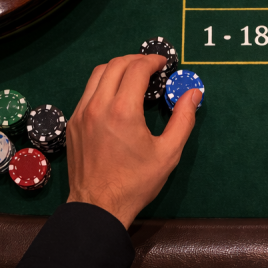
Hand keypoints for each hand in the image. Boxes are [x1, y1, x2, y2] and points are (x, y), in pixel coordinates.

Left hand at [66, 54, 200, 227]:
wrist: (98, 207)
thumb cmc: (136, 182)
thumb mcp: (168, 153)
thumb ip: (183, 119)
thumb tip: (194, 92)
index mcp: (123, 110)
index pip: (136, 68)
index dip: (152, 60)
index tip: (163, 64)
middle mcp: (98, 106)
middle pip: (115, 64)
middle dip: (136, 60)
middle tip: (151, 67)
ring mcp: (81, 113)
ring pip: (97, 74)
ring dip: (117, 68)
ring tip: (133, 76)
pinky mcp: (73, 123)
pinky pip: (87, 92)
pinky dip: (103, 84)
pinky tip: (116, 97)